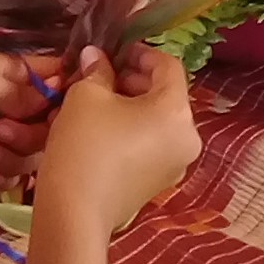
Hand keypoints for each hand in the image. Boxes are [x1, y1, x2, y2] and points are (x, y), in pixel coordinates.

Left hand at [0, 53, 54, 189]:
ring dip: (12, 157)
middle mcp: (11, 103)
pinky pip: (14, 174)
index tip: (57, 114)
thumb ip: (21, 88)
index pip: (57, 80)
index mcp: (11, 74)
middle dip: (30, 134)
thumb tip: (56, 95)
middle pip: (50, 125)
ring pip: (33, 153)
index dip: (64, 98)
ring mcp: (0, 134)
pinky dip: (2, 176)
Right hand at [39, 45, 199, 230]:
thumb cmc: (84, 145)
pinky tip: (102, 130)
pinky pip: (152, 143)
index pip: (168, 66)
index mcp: (177, 111)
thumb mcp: (86, 96)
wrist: (75, 212)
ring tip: (96, 102)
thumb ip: (97, 70)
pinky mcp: (160, 182)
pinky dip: (133, 130)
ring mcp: (177, 164)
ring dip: (131, 104)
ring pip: (158, 120)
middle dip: (132, 80)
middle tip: (99, 75)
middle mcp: (188, 137)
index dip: (140, 53)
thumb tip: (97, 56)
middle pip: (165, 94)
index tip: (113, 51)